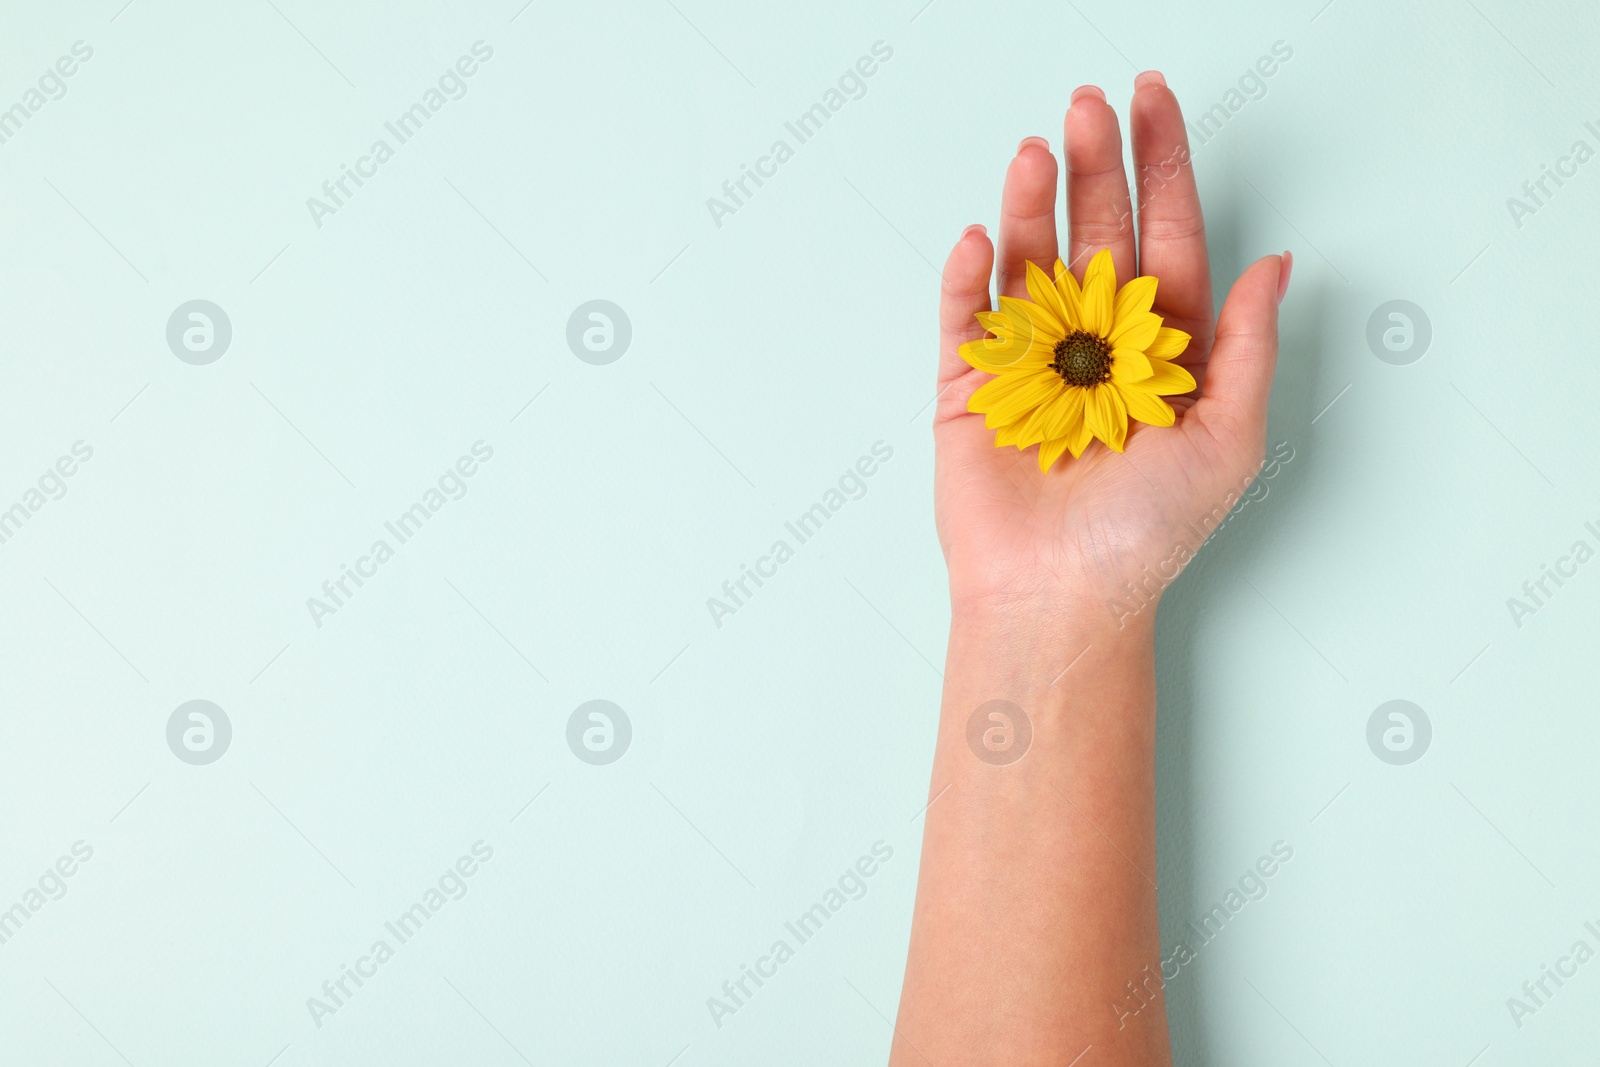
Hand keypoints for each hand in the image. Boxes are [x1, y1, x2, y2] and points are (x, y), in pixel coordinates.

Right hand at [933, 72, 1288, 619]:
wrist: (1060, 596)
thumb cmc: (1148, 533)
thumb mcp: (1228, 438)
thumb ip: (1247, 345)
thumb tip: (1277, 262)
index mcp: (1160, 346)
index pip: (1164, 234)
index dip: (1160, 165)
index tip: (1151, 100)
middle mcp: (1095, 341)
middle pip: (1094, 230)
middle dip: (1093, 164)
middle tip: (1086, 105)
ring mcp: (1029, 359)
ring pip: (1029, 259)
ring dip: (1030, 201)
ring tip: (1034, 152)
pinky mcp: (970, 384)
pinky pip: (965, 315)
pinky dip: (969, 275)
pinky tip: (981, 238)